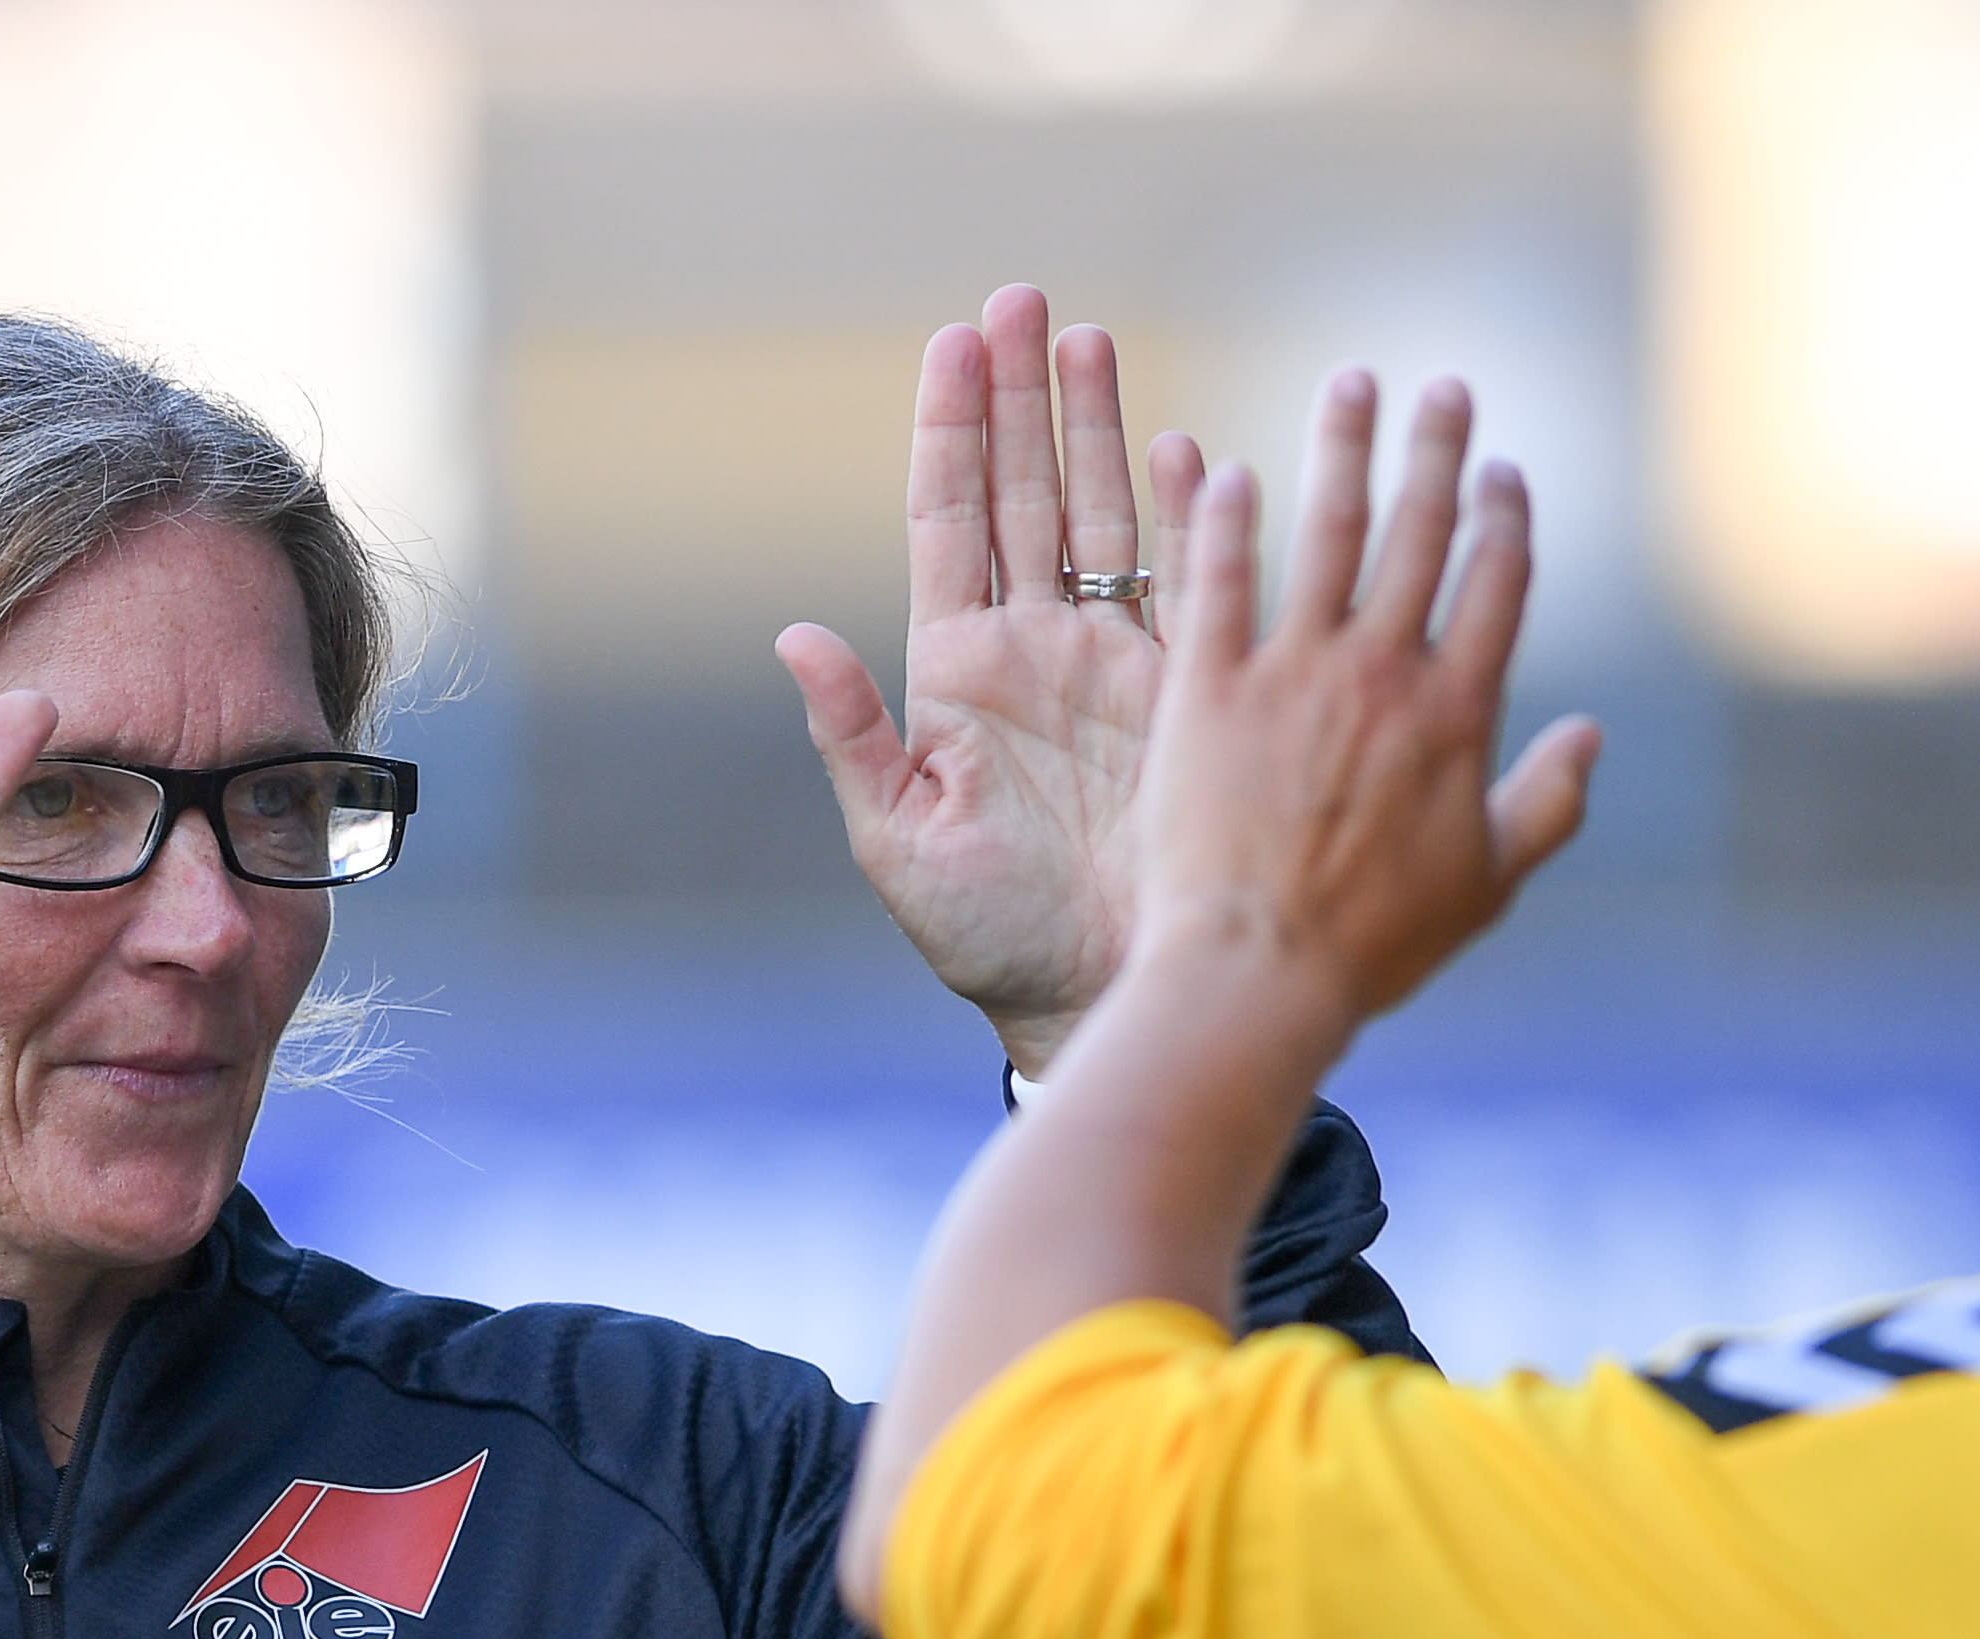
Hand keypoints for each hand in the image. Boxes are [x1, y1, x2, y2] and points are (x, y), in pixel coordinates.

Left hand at [778, 287, 1198, 1075]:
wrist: (1096, 997)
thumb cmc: (990, 940)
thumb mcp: (899, 845)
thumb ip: (852, 738)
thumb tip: (795, 636)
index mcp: (956, 673)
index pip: (948, 522)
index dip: (949, 432)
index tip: (951, 344)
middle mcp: (1033, 649)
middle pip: (1024, 493)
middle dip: (1020, 396)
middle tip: (1019, 301)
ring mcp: (1110, 662)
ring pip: (1099, 514)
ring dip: (1094, 428)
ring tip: (1085, 336)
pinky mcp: (1182, 690)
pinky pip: (1184, 580)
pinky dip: (1184, 514)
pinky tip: (1179, 449)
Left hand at [1130, 373, 1600, 1030]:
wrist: (1257, 974)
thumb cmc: (1372, 948)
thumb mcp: (1484, 885)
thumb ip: (1547, 803)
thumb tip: (1593, 737)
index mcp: (1458, 712)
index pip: (1497, 583)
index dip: (1506, 519)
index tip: (1504, 474)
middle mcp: (1383, 672)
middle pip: (1422, 533)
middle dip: (1440, 450)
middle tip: (1445, 390)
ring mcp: (1293, 673)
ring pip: (1327, 531)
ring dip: (1345, 449)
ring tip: (1354, 385)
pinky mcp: (1206, 690)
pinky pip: (1218, 582)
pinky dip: (1229, 522)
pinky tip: (1233, 472)